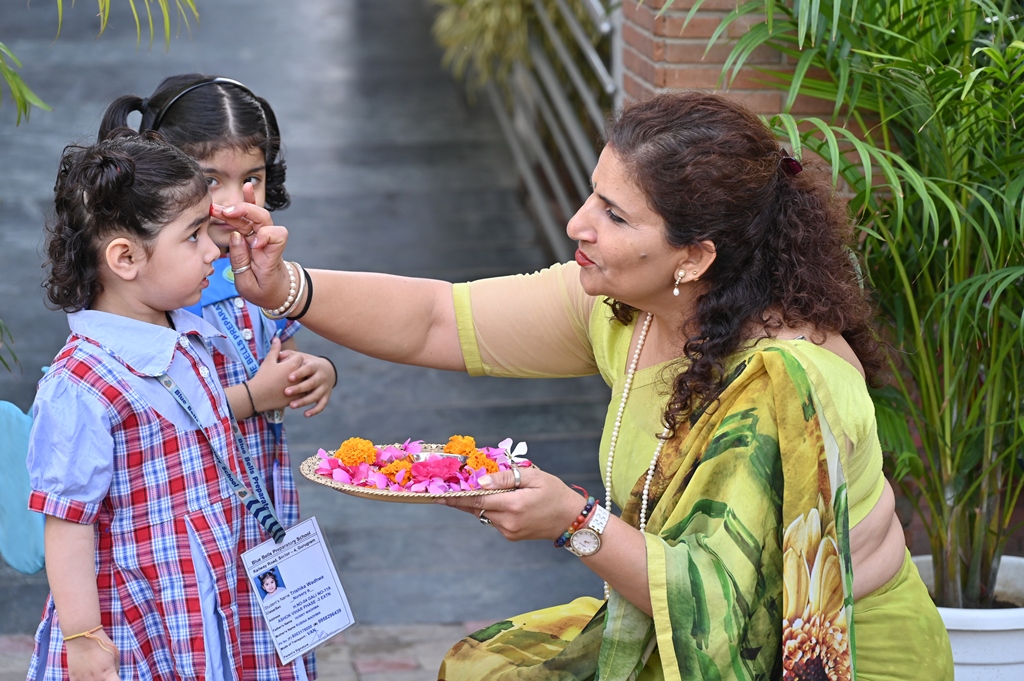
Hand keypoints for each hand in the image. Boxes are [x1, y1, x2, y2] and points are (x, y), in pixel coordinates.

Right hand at [65, 627, 119, 680]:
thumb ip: (115, 670)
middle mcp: (96, 680)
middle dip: (107, 679)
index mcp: (108, 674)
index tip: (116, 677)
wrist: (82, 637)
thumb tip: (114, 676)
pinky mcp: (73, 679)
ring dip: (95, 680)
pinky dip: (84, 680)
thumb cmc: (101, 644)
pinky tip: (86, 675)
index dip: (117, 680)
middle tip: (106, 672)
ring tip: (96, 672)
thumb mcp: (115, 655)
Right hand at [216, 200, 290, 308]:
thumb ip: (241, 261)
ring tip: (216, 208)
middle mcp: (269, 243)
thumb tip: (235, 236)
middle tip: (223, 212)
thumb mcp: (249, 285)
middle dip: (244, 212)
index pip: (277, 237)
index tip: (254, 245)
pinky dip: (249, 202)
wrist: (276, 291)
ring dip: (236, 210)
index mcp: (271, 257)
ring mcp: (262, 237)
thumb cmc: (263, 291)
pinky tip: (246, 187)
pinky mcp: (255, 235)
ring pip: (253, 216)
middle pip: (262, 218)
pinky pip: (252, 217)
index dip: (265, 236)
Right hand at [247, 337, 304, 412]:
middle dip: (298, 369)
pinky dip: (301, 391)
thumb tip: (276, 338)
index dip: (293, 358)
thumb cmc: (262, 377)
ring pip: (306, 382)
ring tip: (290, 381)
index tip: (285, 362)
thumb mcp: (268, 361)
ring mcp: (298, 388)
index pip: (300, 357)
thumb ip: (275, 349)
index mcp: (292, 365)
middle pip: (304, 369)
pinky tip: (292, 391)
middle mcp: (298, 376)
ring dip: (301, 380)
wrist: (256, 396)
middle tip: (288, 371)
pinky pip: (304, 393)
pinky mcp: (297, 398)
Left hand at [279, 351, 335, 416]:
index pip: (308, 369)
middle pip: (312, 383)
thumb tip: (278, 354)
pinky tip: (305, 414)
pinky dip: (315, 410)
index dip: (300, 373)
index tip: (289, 378)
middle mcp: (321, 377)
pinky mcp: (326, 396)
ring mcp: (324, 387)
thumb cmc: (307, 364)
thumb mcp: (300, 357)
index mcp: (315, 366)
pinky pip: (321, 405)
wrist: (327, 370)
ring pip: (315, 396)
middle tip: (286, 392)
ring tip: (291, 405)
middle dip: (299, 388)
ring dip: (304, 401)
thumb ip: (289, 355)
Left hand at [438, 466, 582, 541]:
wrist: (571, 520)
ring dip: (478, 503)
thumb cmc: (555, 493)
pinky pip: (494, 520)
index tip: (438, 495)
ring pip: (484, 514)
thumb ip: (505, 478)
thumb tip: (481, 481)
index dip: (456, 497)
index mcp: (514, 505)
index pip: (477, 500)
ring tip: (474, 489)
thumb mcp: (534, 477)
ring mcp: (509, 531)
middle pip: (476, 508)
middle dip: (462, 499)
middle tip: (444, 490)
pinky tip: (498, 500)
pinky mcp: (511, 536)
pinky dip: (491, 509)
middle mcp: (508, 522)